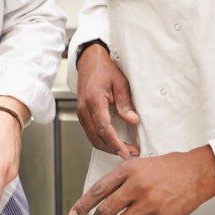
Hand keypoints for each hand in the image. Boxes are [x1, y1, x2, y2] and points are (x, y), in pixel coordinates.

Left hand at [68, 147, 214, 214]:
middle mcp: (136, 185)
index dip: (82, 206)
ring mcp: (149, 203)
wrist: (198, 172)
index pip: (97, 190)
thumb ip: (122, 178)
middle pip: (105, 211)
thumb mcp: (142, 163)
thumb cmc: (170, 168)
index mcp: (129, 170)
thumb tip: (102, 198)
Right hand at [76, 43, 139, 157]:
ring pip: (93, 138)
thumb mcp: (120, 83)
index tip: (126, 152)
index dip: (115, 143)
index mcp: (94, 101)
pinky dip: (103, 141)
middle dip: (114, 149)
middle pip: (97, 137)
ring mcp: (81, 114)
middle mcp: (84, 110)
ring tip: (126, 150)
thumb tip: (133, 121)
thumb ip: (125, 103)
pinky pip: (91, 133)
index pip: (104, 128)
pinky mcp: (82, 115)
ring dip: (108, 147)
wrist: (89, 62)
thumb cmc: (105, 69)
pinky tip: (115, 142)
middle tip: (132, 153)